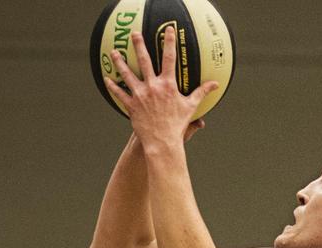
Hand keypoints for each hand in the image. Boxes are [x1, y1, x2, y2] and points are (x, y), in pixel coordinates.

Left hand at [105, 28, 217, 150]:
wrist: (162, 141)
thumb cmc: (177, 125)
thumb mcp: (191, 107)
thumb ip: (201, 92)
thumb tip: (215, 84)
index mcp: (167, 85)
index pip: (169, 59)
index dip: (169, 43)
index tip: (168, 31)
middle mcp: (152, 87)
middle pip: (144, 60)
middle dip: (139, 45)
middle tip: (134, 34)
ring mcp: (140, 95)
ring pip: (127, 74)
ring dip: (120, 62)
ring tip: (115, 52)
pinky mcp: (131, 105)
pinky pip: (119, 93)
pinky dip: (113, 86)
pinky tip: (107, 79)